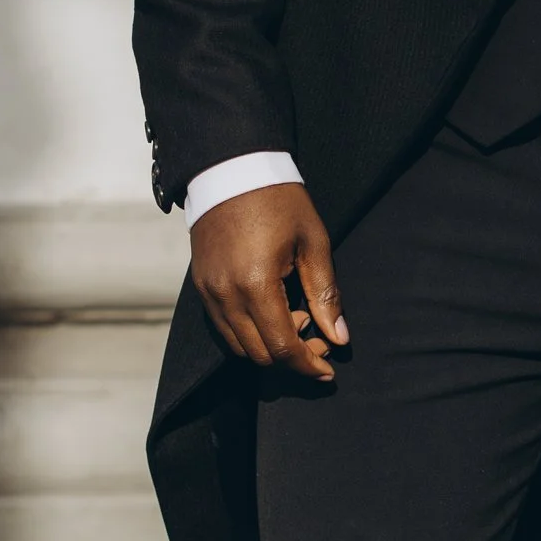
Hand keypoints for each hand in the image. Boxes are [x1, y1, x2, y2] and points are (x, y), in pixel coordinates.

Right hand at [189, 183, 349, 383]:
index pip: (282, 346)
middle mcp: (226, 295)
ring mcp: (209, 292)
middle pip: (259, 354)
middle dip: (292, 357)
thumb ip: (325, 294)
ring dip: (269, 347)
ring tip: (296, 319)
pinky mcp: (201, 287)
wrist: (231, 169)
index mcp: (256, 284)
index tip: (328, 370)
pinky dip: (249, 334)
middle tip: (319, 339)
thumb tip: (339, 337)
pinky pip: (224, 328)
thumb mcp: (313, 242)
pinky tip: (272, 313)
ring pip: (239, 347)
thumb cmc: (279, 200)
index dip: (308, 365)